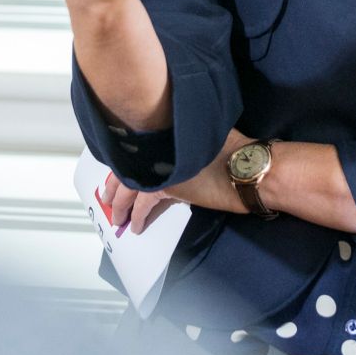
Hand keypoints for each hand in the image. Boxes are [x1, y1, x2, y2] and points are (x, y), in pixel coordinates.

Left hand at [101, 129, 253, 233]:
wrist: (248, 169)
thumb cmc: (237, 150)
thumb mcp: (206, 135)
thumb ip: (184, 138)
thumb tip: (177, 146)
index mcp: (167, 130)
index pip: (135, 145)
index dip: (123, 159)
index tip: (117, 169)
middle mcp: (158, 145)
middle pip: (126, 164)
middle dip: (114, 184)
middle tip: (107, 197)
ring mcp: (160, 165)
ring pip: (129, 185)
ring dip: (121, 204)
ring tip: (118, 216)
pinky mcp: (167, 187)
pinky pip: (143, 205)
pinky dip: (138, 216)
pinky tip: (136, 224)